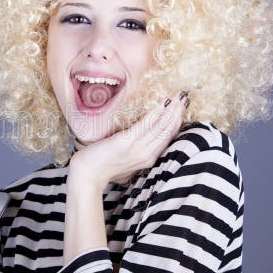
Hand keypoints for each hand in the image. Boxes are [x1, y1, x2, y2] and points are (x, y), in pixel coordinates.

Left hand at [69, 90, 188, 189]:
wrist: (86, 176)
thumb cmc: (102, 167)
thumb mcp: (124, 160)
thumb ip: (135, 151)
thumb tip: (139, 137)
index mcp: (148, 159)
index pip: (167, 138)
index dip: (176, 122)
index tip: (182, 108)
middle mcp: (147, 155)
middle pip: (168, 131)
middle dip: (178, 113)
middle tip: (185, 96)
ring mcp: (137, 150)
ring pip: (161, 127)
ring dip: (172, 110)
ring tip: (179, 97)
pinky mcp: (125, 143)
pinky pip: (145, 125)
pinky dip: (156, 114)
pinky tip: (162, 104)